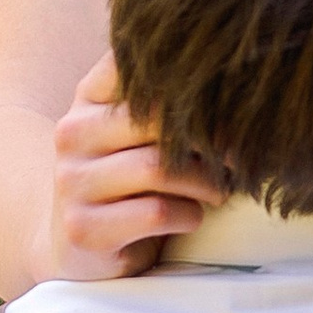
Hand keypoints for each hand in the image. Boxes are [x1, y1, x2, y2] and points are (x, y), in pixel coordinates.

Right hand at [49, 54, 218, 278]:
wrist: (79, 246)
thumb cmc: (131, 180)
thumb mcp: (141, 132)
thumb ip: (169, 99)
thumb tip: (237, 76)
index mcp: (89, 98)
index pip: (137, 66)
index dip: (191, 84)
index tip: (228, 102)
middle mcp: (72, 133)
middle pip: (155, 118)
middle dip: (209, 139)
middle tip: (240, 156)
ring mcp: (72, 181)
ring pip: (158, 167)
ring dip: (204, 182)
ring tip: (218, 191)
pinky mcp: (84, 227)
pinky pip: (155, 212)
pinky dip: (188, 215)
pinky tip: (191, 217)